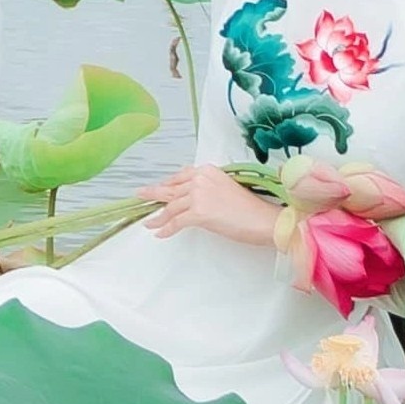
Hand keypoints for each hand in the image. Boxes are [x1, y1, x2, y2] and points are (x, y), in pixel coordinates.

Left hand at [144, 165, 281, 247]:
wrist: (264, 220)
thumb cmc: (250, 208)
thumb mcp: (224, 188)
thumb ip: (205, 188)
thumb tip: (188, 197)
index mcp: (207, 170)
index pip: (179, 177)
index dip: (166, 184)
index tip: (156, 188)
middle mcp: (200, 179)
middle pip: (170, 190)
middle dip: (153, 195)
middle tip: (139, 197)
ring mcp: (198, 195)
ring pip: (170, 207)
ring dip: (158, 217)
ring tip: (150, 223)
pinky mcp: (199, 212)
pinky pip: (176, 222)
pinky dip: (166, 228)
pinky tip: (160, 233)